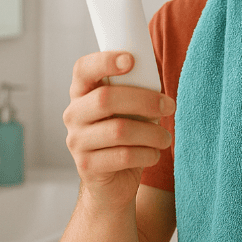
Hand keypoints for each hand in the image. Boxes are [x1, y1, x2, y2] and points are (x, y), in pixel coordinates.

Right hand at [63, 51, 174, 208]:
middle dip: (144, 100)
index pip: (83, 69)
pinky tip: (153, 154)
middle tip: (169, 106)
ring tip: (165, 138)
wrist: (112, 182)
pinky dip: (147, 154)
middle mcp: (73, 114)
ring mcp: (77, 141)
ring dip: (152, 133)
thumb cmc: (126, 135)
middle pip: (105, 98)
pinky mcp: (87, 166)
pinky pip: (124, 156)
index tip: (131, 60)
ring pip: (119, 130)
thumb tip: (157, 80)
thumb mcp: (128, 109)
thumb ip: (135, 90)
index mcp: (82, 93)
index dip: (104, 61)